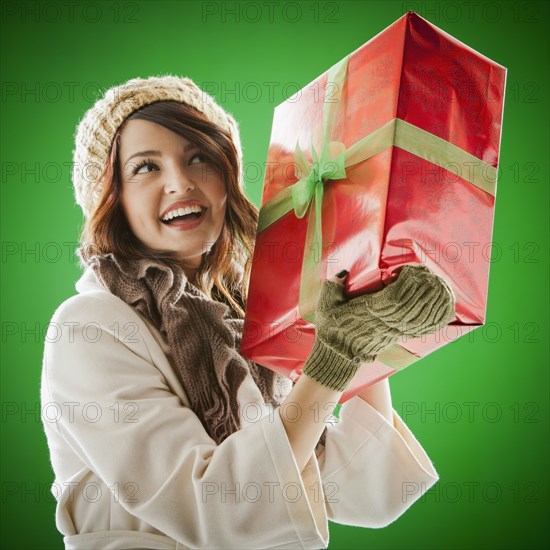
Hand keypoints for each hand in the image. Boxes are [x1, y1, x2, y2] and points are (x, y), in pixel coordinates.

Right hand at [302, 264, 455, 390]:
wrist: (339, 352)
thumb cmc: (332, 326)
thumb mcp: (325, 304)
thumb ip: (333, 286)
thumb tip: (344, 273)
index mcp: (369, 312)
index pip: (396, 297)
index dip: (408, 281)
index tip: (407, 269)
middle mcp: (387, 322)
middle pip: (415, 303)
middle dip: (426, 284)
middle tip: (425, 270)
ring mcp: (397, 330)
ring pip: (425, 313)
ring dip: (436, 295)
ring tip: (437, 279)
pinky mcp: (404, 334)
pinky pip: (429, 325)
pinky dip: (441, 312)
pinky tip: (446, 299)